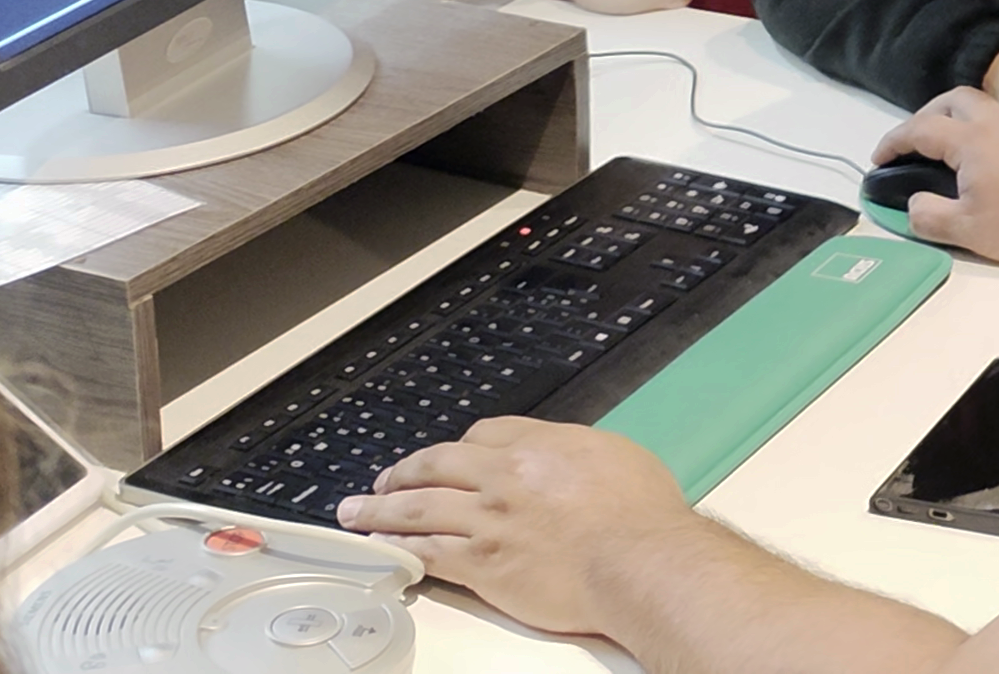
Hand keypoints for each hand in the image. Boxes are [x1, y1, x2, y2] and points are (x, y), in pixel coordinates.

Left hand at [339, 418, 706, 637]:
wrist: (639, 562)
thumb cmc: (642, 516)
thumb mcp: (616, 457)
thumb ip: (577, 453)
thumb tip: (565, 458)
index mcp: (539, 445)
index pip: (483, 434)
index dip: (459, 447)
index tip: (451, 458)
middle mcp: (505, 476)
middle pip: (436, 464)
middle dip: (403, 472)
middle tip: (382, 481)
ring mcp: (488, 520)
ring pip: (419, 508)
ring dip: (380, 509)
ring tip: (356, 512)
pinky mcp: (482, 564)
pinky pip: (427, 552)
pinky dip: (400, 549)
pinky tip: (383, 549)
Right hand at [875, 87, 998, 265]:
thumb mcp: (969, 231)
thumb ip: (930, 217)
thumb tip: (914, 203)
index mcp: (970, 138)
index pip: (918, 129)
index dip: (893, 142)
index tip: (880, 159)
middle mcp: (995, 118)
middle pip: (950, 100)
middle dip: (925, 115)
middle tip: (913, 141)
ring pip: (982, 103)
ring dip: (958, 116)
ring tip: (952, 143)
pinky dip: (987, 124)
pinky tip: (994, 150)